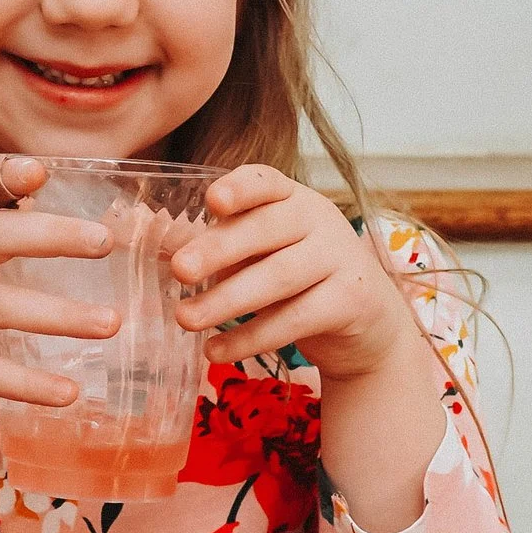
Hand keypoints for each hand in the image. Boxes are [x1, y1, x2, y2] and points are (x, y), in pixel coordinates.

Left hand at [171, 165, 423, 382]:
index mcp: (292, 199)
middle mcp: (320, 220)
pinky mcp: (351, 300)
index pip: (267, 182)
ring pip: (279, 277)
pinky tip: (214, 350)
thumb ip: (223, 249)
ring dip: (227, 300)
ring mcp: (340, 258)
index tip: (212, 201)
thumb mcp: (265, 254)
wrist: (366, 322)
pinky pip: (294, 320)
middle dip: (220, 250)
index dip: (241, 188)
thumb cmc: (300, 280)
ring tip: (185, 319)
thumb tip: (165, 252)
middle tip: (179, 269)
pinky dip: (250, 338)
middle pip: (267, 229)